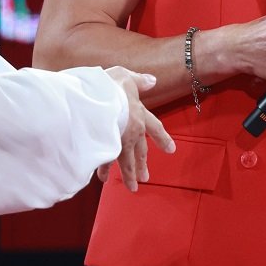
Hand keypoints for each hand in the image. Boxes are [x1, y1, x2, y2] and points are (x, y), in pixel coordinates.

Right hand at [98, 68, 175, 190]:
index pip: (155, 128)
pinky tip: (102, 178)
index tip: (171, 150)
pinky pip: (105, 162)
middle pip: (140, 151)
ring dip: (129, 176)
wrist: (94, 102)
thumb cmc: (110, 86)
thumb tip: (152, 80)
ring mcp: (118, 143)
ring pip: (125, 162)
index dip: (163, 139)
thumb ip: (139, 81)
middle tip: (146, 178)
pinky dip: (104, 169)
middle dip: (143, 164)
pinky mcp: (104, 149)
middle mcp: (132, 132)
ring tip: (132, 188)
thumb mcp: (127, 77)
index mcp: (139, 115)